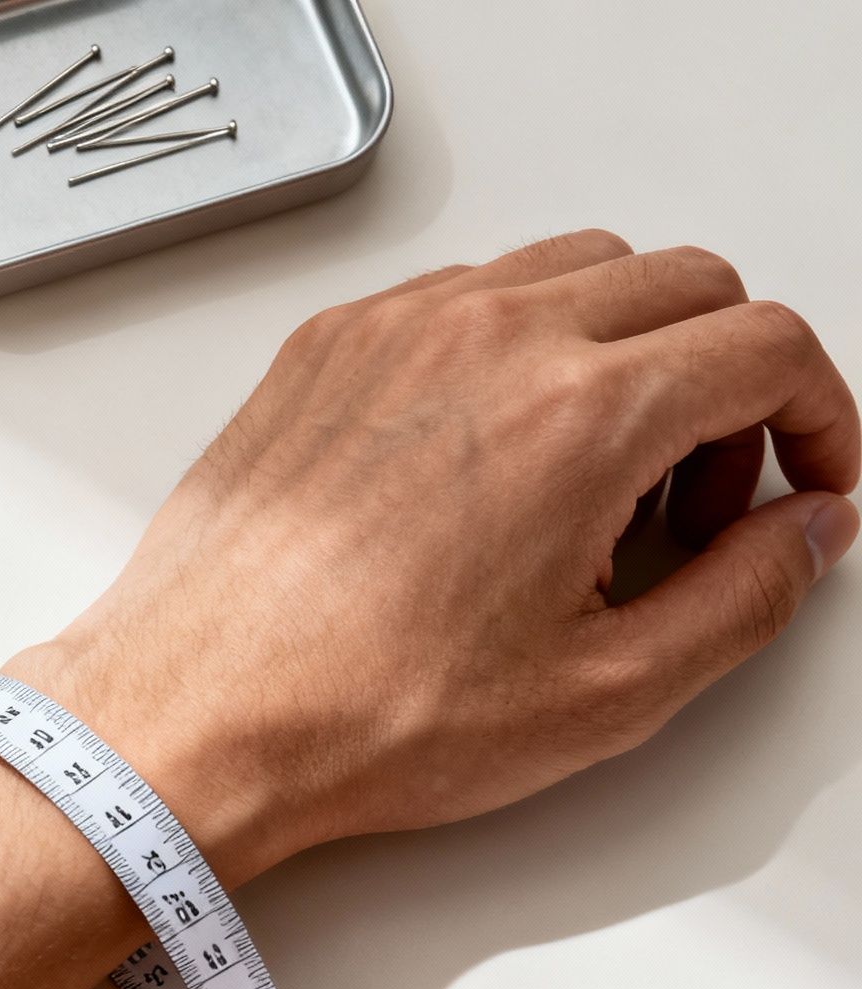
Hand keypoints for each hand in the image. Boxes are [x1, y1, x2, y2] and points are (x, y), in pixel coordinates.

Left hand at [10, 230, 860, 883]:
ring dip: (625, 349)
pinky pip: (463, 293)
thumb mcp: (605, 692)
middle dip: (729, 381)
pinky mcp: (325, 345)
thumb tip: (806, 530)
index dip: (819, 417)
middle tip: (697, 499)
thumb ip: (745, 596)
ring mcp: (395, 329)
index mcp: (578, 413)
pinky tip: (489, 456)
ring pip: (573, 269)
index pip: (765, 345)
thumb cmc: (359, 712)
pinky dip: (513, 344)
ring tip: (593, 479)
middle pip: (682, 285)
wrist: (195, 712)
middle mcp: (487, 339)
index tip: (807, 479)